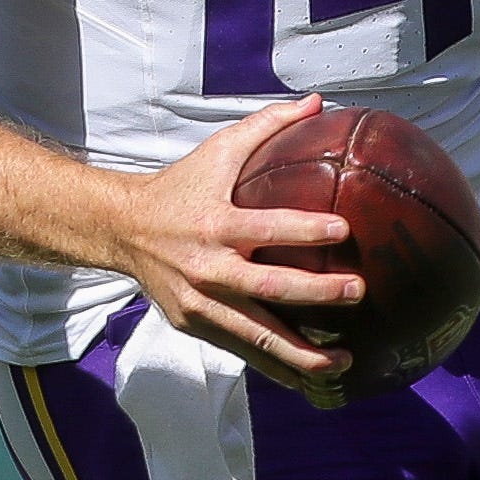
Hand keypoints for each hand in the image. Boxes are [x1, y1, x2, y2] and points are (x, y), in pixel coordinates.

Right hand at [97, 98, 358, 395]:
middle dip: (315, 294)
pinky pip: (241, 350)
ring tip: (342, 362)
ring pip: (256, 335)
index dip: (305, 230)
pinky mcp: (194, 325)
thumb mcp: (217, 151)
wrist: (121, 231)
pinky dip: (275, 366)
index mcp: (215, 224)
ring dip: (300, 352)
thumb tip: (315, 102)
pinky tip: (310, 378)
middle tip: (357, 293)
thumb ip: (266, 127)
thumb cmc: (180, 188)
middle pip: (268, 289)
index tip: (345, 231)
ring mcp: (200, 304)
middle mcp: (208, 269)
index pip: (266, 228)